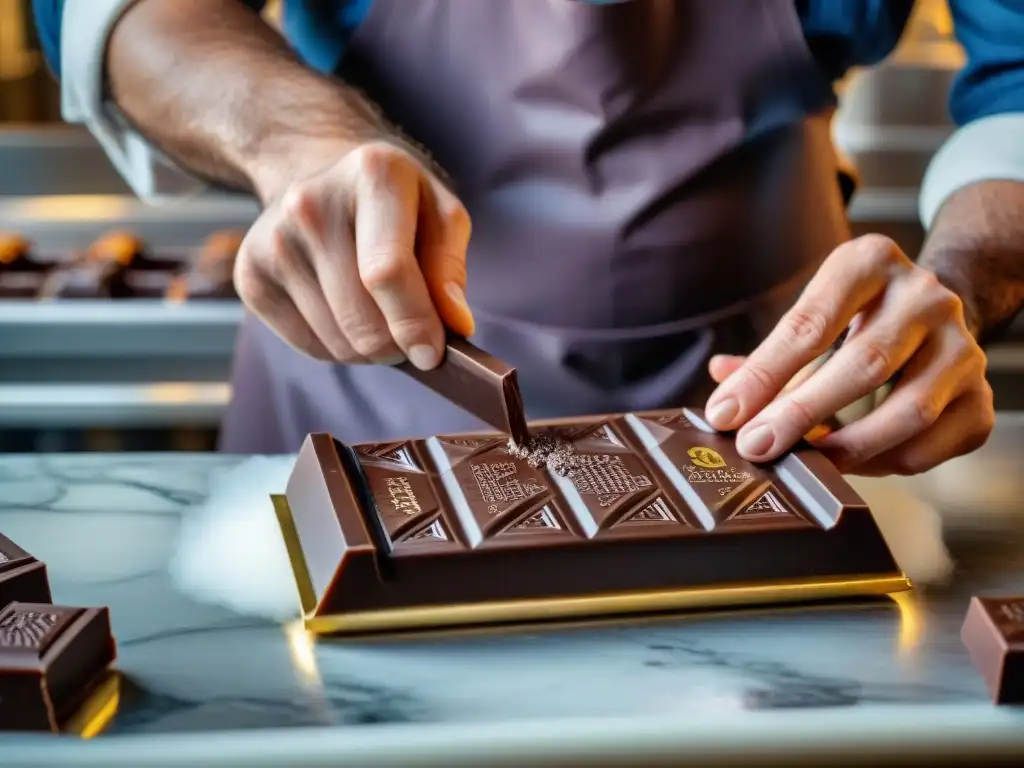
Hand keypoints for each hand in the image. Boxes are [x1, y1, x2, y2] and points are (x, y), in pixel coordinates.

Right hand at [234, 140, 473, 369]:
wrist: (317, 174)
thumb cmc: (394, 203)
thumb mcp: (440, 214)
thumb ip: (451, 267)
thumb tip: (456, 324)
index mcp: (372, 174)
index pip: (387, 270)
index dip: (414, 323)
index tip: (432, 354)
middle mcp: (311, 203)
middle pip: (361, 317)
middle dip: (396, 345)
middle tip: (410, 338)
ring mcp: (273, 240)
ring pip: (337, 341)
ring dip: (369, 350)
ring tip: (379, 318)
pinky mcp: (250, 275)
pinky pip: (308, 347)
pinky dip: (337, 349)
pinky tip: (345, 315)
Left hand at [703, 234, 994, 475]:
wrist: (934, 314)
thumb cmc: (855, 319)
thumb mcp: (812, 316)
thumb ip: (767, 358)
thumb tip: (722, 391)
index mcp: (870, 262)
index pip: (809, 323)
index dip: (763, 375)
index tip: (725, 414)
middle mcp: (924, 295)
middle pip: (863, 363)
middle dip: (801, 413)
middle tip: (756, 446)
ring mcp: (961, 343)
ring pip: (909, 409)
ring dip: (850, 446)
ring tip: (806, 464)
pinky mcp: (982, 394)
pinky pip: (935, 441)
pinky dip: (889, 462)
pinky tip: (853, 464)